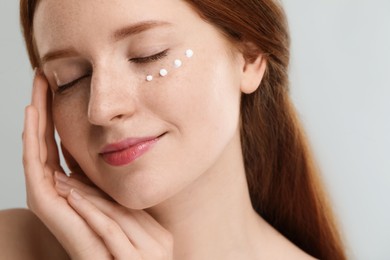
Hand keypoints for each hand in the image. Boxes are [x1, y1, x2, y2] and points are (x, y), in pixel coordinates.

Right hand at [22, 70, 172, 258]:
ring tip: (35, 88)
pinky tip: (32, 114)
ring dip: (33, 117)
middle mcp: (59, 186)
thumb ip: (117, 172)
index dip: (59, 114)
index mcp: (76, 182)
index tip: (62, 84)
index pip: (61, 142)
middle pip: (45, 140)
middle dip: (43, 107)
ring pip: (35, 148)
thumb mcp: (125, 190)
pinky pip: (34, 165)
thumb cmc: (131, 229)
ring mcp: (50, 194)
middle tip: (42, 75)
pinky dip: (30, 139)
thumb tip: (124, 143)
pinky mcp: (45, 203)